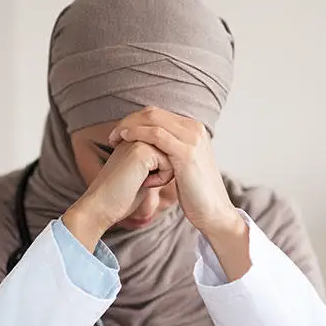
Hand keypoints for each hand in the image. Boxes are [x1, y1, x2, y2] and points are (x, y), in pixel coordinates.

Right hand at [64, 141, 171, 250]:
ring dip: (163, 175)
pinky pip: (169, 163)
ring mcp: (138, 139)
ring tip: (141, 180)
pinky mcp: (141, 149)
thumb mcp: (144, 174)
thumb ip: (157, 161)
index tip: (140, 178)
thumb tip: (178, 159)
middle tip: (141, 180)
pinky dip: (160, 179)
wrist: (102, 206)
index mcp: (137, 138)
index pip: (168, 150)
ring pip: (173, 156)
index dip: (162, 170)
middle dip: (164, 171)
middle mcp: (137, 134)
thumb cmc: (123, 196)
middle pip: (173, 152)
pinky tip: (142, 182)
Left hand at [108, 107, 241, 238]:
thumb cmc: (195, 194)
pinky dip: (137, 134)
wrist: (213, 212)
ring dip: (129, 126)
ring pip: (153, 119)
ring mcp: (192, 139)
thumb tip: (153, 149)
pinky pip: (156, 135)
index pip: (158, 114)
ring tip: (114, 138)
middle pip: (154, 113)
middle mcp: (195, 129)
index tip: (119, 133)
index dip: (135, 121)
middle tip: (113, 134)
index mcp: (194, 129)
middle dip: (129, 120)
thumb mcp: (184, 166)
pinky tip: (125, 139)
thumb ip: (172, 152)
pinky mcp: (186, 153)